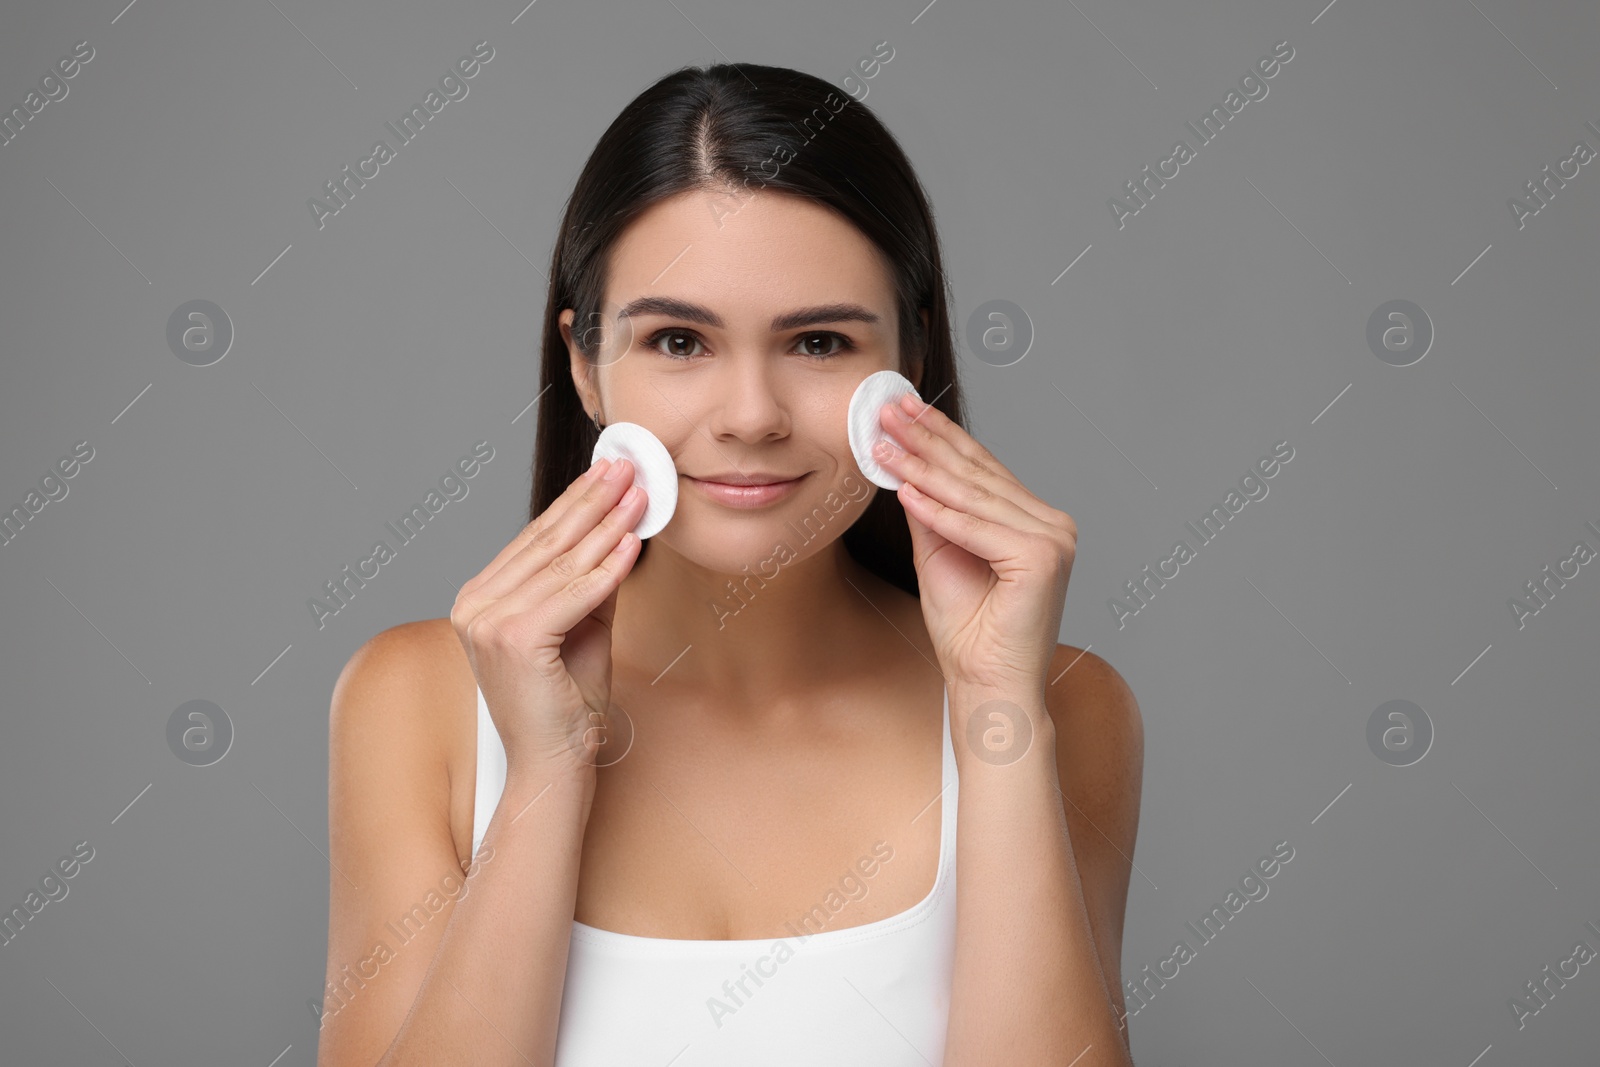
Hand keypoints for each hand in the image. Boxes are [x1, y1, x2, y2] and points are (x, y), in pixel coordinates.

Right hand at [450, 457, 646, 779]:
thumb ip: (592, 584)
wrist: (554, 766)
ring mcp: (487, 623)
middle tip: (628, 465)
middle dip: (593, 500)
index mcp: (479, 601)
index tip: (609, 471)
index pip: (535, 539)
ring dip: (607, 524)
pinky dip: (608, 568)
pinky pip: (574, 594)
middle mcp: (474, 607)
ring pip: (562, 563)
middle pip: (546, 542)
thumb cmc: (567, 707)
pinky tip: (632, 543)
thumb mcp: (583, 630)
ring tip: (638, 494)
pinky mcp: (513, 640)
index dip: (575, 502)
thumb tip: (621, 532)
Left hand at [872, 392, 1076, 700]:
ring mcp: (1054, 540)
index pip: (981, 468)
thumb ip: (931, 511)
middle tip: (887, 410)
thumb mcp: (938, 555)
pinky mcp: (1043, 559)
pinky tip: (904, 490)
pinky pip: (976, 529)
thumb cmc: (967, 632)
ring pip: (973, 497)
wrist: (986, 684)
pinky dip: (938, 513)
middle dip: (926, 440)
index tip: (901, 409)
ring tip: (884, 445)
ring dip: (923, 468)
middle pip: (977, 474)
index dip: (939, 435)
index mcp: (1035, 520)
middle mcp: (1052, 524)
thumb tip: (905, 466)